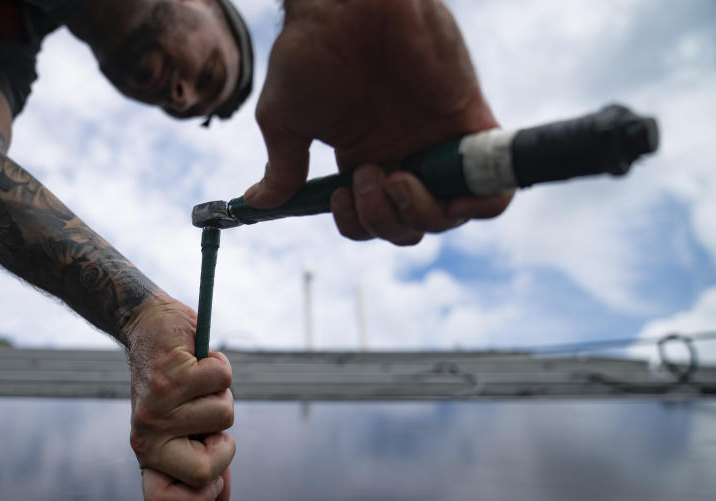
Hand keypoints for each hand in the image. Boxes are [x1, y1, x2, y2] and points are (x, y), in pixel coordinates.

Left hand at [123, 293, 234, 500]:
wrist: (150, 330)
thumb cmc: (175, 385)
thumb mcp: (187, 429)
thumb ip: (205, 463)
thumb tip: (220, 498)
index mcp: (150, 455)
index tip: (211, 482)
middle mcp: (147, 436)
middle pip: (202, 475)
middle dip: (225, 450)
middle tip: (212, 426)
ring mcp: (159, 408)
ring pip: (224, 419)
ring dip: (222, 396)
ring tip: (199, 383)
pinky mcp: (173, 375)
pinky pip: (222, 380)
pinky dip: (221, 366)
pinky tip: (199, 360)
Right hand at [245, 0, 511, 243]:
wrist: (348, 3)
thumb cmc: (311, 50)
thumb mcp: (286, 118)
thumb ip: (282, 167)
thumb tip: (258, 203)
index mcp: (362, 156)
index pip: (371, 218)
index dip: (357, 224)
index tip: (339, 197)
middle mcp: (403, 154)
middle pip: (409, 225)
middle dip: (385, 221)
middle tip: (367, 177)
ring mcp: (438, 142)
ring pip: (447, 215)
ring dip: (417, 215)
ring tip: (395, 179)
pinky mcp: (472, 125)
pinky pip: (495, 188)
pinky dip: (481, 204)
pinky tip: (453, 199)